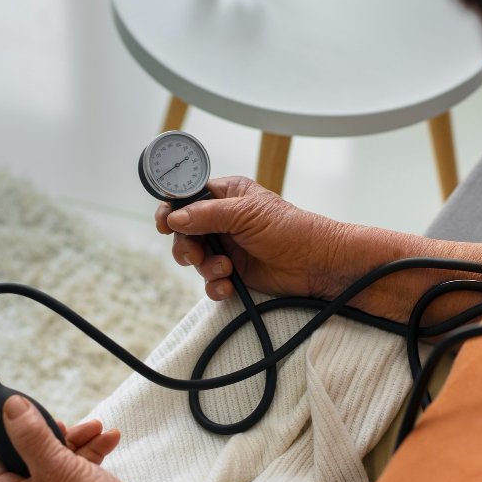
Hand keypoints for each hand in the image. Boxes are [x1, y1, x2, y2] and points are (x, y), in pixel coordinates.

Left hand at [0, 396, 167, 481]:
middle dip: (44, 432)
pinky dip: (90, 449)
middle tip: (59, 423)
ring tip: (95, 427)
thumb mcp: (57, 467)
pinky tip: (108, 437)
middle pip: (22, 455)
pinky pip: (75, 465)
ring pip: (53, 456)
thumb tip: (10, 408)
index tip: (12, 415)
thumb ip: (30, 436)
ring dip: (75, 438)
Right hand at [155, 176, 348, 300]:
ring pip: (195, 258)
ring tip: (225, 270)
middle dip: (187, 246)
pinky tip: (228, 286)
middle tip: (196, 254)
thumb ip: (207, 214)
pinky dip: (215, 286)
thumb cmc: (292, 230)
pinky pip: (210, 281)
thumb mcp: (247, 214)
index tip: (164, 224)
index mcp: (227, 195)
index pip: (188, 198)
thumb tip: (175, 217)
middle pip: (184, 232)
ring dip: (205, 267)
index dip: (172, 210)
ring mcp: (228, 247)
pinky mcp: (234, 272)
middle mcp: (224, 220)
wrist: (317, 265)